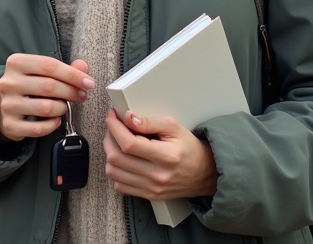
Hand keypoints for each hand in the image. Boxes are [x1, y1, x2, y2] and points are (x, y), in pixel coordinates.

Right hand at [0, 56, 92, 142]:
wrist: (2, 105)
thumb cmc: (28, 85)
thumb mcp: (41, 71)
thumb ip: (64, 68)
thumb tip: (82, 66)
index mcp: (16, 63)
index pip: (49, 65)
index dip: (73, 74)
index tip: (89, 83)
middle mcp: (8, 82)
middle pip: (49, 86)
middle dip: (71, 92)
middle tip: (82, 96)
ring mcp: (7, 105)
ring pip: (45, 108)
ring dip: (62, 108)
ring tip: (65, 107)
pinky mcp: (9, 124)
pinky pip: (39, 128)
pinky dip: (53, 125)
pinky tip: (56, 120)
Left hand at [103, 109, 218, 200]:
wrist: (204, 174)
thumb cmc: (189, 148)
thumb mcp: (174, 127)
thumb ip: (149, 121)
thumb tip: (128, 118)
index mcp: (165, 156)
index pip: (129, 143)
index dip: (114, 127)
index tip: (112, 116)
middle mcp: (157, 175)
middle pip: (117, 158)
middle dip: (108, 138)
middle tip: (113, 127)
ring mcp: (151, 188)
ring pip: (114, 172)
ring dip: (109, 153)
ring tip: (116, 142)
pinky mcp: (148, 195)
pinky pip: (120, 186)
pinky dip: (115, 171)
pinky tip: (122, 160)